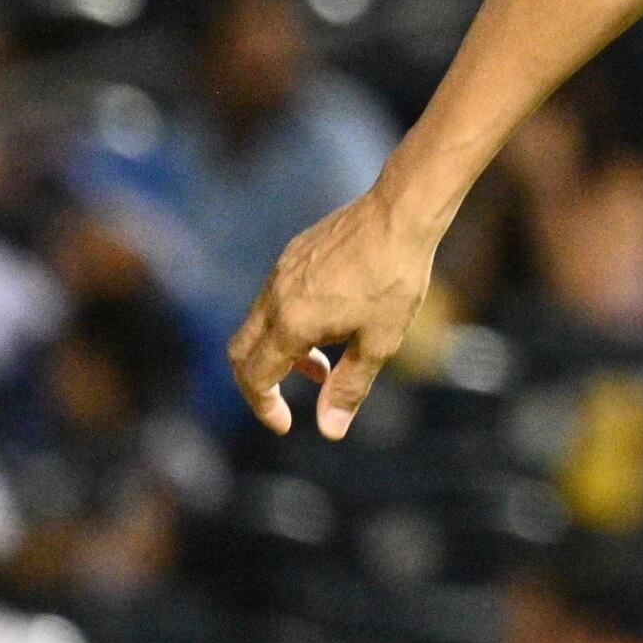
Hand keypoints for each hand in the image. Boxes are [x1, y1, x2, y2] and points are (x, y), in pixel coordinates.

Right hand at [227, 192, 437, 438]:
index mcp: (291, 323)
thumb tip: (329, 430)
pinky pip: (274, 298)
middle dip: (258, 383)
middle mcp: (275, 297)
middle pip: (241, 352)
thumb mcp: (380, 341)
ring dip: (280, 352)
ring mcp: (281, 272)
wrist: (401, 212)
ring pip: (258, 324)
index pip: (254, 377)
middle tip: (288, 401)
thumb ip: (349, 387)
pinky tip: (329, 323)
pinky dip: (287, 324)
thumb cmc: (396, 277)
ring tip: (324, 363)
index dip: (264, 408)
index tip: (285, 424)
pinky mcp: (293, 254)